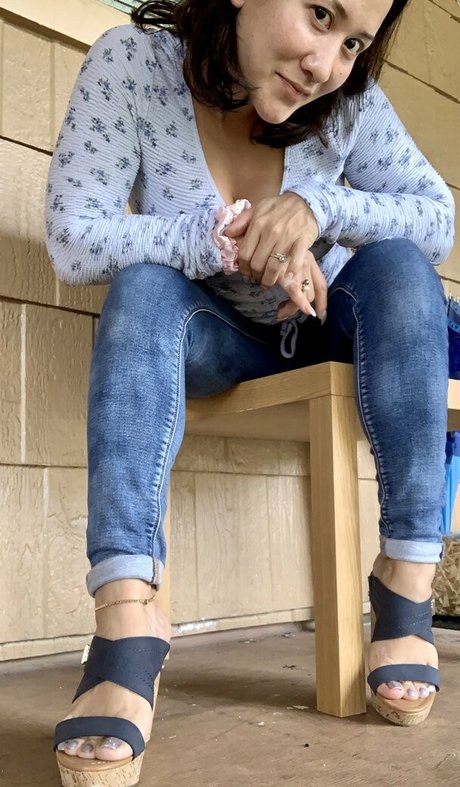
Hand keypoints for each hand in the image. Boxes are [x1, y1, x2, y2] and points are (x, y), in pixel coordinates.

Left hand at [225, 193, 326, 319]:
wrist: (305, 201)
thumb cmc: (278, 206)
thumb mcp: (257, 208)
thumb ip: (241, 221)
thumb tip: (227, 234)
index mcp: (258, 224)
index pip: (245, 254)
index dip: (243, 268)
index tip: (246, 274)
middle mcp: (271, 231)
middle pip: (257, 264)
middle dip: (255, 276)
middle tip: (257, 279)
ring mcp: (288, 236)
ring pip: (274, 267)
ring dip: (269, 280)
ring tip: (268, 283)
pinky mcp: (303, 240)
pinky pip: (296, 260)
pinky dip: (291, 272)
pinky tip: (287, 278)